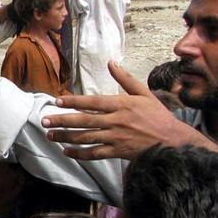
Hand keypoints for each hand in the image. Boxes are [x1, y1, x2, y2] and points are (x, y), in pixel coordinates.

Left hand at [42, 61, 198, 159]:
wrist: (173, 141)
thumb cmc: (158, 116)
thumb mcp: (144, 94)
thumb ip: (125, 79)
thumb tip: (111, 63)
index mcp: (122, 104)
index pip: (92, 102)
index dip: (74, 102)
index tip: (57, 101)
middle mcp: (117, 121)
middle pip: (84, 121)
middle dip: (62, 121)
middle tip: (45, 121)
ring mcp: (116, 138)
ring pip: (86, 138)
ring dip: (66, 137)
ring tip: (50, 136)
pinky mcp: (118, 152)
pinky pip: (95, 154)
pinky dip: (79, 154)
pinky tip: (67, 152)